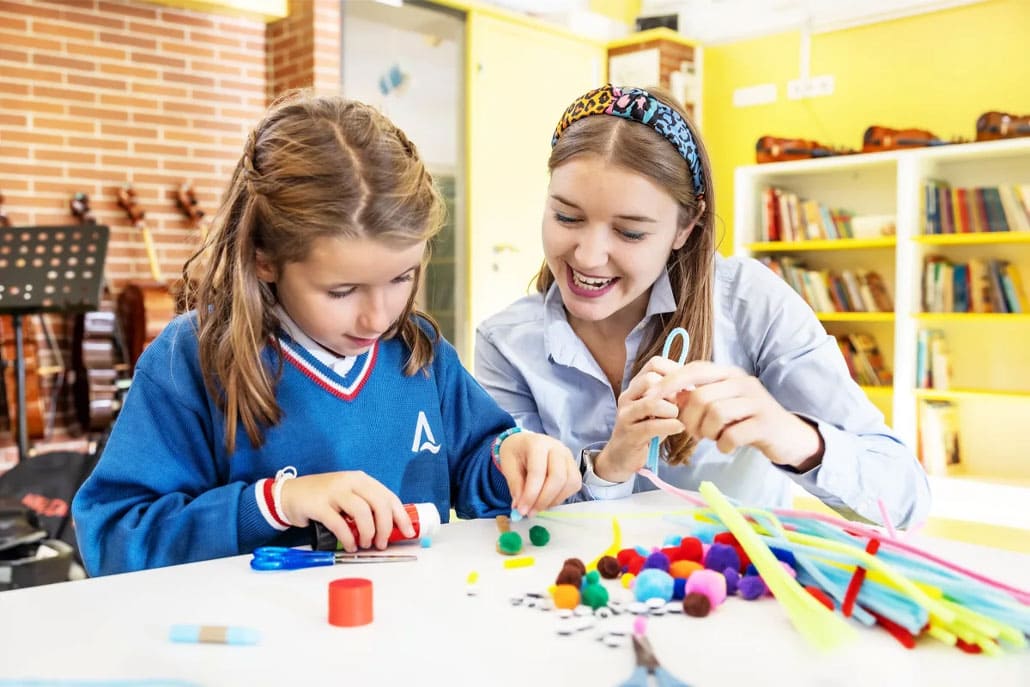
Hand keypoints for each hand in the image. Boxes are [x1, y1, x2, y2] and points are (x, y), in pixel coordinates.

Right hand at [278, 471, 414, 551]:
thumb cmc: (324, 498)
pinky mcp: (319, 504)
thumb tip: (389, 528)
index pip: (388, 497)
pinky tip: (350, 546)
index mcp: (361, 479)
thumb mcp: (349, 496)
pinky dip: (348, 538)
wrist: (290, 494)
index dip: (401, 516)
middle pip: (379, 503)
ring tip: (365, 544)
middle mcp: (350, 481)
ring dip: (368, 533)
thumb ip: (366, 506)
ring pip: (362, 512)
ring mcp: (334, 491)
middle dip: (386, 527)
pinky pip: (340, 524)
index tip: (408, 532)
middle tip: (381, 543)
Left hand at [498, 431, 580, 516]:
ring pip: (570, 482)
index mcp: (537, 443)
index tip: (521, 510)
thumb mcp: (508, 466)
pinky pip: (574, 485)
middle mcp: (557, 447)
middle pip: (558, 477)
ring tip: (537, 507)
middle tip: (530, 512)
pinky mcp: (574, 466)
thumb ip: (515, 485)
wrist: (524, 442)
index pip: (538, 472)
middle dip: (543, 500)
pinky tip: (547, 500)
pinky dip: (561, 497)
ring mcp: (568, 456)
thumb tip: (520, 507)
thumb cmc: (516, 453)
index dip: (530, 494)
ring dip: (553, 500)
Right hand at [593, 356, 685, 482]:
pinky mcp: (630, 435)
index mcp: (634, 387)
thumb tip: (693, 385)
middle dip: (673, 391)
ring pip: (651, 402)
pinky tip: (678, 428)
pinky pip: (652, 426)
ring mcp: (626, 415)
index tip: (687, 386)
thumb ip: (670, 396)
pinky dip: (670, 426)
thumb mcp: (658, 409)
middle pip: (651, 379)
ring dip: (671, 410)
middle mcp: (627, 397)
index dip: (675, 371)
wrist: (621, 457)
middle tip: (682, 404)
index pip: (654, 364)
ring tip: (677, 417)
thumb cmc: (645, 431)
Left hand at [656, 361, 823, 469]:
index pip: (693, 370)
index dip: (669, 383)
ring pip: (715, 414)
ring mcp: (756, 401)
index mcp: (729, 373)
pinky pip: (732, 434)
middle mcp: (742, 382)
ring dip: (707, 432)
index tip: (650, 398)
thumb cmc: (747, 419)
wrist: (788, 437)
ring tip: (713, 438)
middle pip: (700, 396)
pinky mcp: (765, 423)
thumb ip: (696, 396)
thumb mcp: (722, 403)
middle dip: (689, 420)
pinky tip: (727, 446)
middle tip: (695, 433)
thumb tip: (663, 394)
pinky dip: (723, 445)